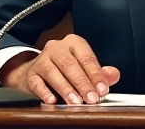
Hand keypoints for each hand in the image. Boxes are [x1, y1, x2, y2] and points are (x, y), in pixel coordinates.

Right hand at [0, 34, 119, 104]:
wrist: (37, 71)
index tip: (102, 90)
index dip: (96, 75)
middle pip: (70, 65)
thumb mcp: (83, 67)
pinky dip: (44, 92)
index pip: (87, 58)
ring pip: (53, 73)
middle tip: (91, 99)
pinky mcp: (30, 74)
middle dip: (82, 84)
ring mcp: (41, 60)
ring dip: (66, 89)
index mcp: (73, 43)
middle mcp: (56, 48)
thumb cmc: (64, 69)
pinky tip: (52, 100)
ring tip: (75, 102)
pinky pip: (36, 83)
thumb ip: (99, 72)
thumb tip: (114, 75)